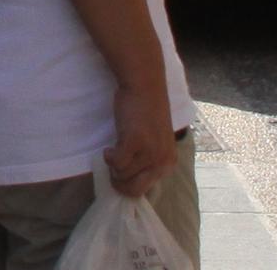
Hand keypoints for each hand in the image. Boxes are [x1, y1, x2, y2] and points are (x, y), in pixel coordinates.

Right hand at [102, 82, 174, 197]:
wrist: (146, 86)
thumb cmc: (146, 112)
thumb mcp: (155, 143)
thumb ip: (149, 161)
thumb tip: (128, 182)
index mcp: (168, 164)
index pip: (145, 190)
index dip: (128, 184)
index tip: (119, 174)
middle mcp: (163, 162)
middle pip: (133, 189)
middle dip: (118, 182)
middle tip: (112, 166)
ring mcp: (150, 153)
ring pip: (121, 175)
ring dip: (112, 165)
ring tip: (114, 149)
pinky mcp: (136, 142)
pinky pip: (116, 162)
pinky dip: (108, 157)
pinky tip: (110, 147)